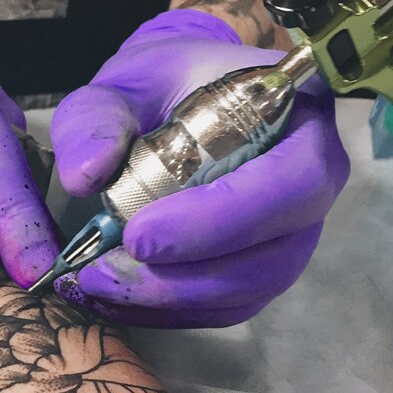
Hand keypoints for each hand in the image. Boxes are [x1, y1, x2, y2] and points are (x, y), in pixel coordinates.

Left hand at [50, 9, 349, 326]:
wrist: (176, 101)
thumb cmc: (164, 83)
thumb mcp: (125, 82)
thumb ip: (97, 117)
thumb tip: (83, 175)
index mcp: (300, 121)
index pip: (292, 182)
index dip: (222, 218)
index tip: (140, 234)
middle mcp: (308, 187)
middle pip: (273, 256)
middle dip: (184, 277)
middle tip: (102, 272)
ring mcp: (287, 235)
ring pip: (248, 292)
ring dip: (169, 300)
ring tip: (96, 282)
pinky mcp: (258, 268)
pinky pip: (225, 307)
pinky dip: (167, 309)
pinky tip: (113, 293)